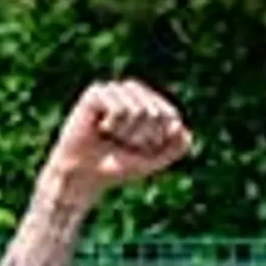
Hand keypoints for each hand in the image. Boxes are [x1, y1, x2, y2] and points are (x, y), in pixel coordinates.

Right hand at [44, 81, 194, 199]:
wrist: (86, 174)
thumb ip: (177, 147)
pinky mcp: (96, 92)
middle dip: (142, 137)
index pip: (171, 115)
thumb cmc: (120, 165)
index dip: (160, 138)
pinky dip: (112, 126)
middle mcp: (133, 92)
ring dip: (126, 133)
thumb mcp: (156, 159)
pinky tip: (100, 128)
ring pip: (138, 110)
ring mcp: (114, 90)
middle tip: (123, 143)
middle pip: (156, 113)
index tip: (143, 148)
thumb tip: (180, 126)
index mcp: (150, 103)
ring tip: (112, 136)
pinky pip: (119, 108)